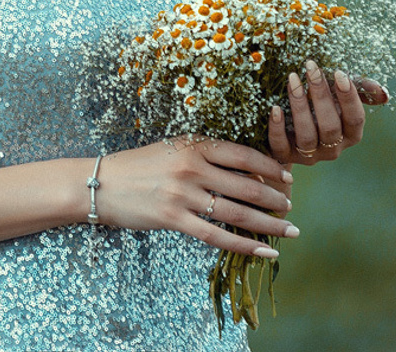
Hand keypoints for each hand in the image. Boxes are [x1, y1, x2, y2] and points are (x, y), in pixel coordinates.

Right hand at [96, 138, 296, 256]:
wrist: (104, 183)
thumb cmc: (143, 164)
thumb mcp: (176, 148)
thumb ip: (207, 156)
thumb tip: (247, 171)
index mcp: (196, 144)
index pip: (243, 154)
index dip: (269, 166)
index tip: (288, 175)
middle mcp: (193, 168)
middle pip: (245, 184)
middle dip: (274, 197)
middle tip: (292, 206)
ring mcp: (184, 195)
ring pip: (235, 212)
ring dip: (267, 224)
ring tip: (287, 230)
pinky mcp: (174, 220)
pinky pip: (216, 236)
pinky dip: (243, 245)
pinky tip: (263, 252)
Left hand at [267, 62, 389, 165]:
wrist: (294, 124)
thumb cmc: (323, 101)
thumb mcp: (341, 92)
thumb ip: (362, 89)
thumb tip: (384, 94)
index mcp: (350, 134)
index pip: (355, 119)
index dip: (349, 98)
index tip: (339, 72)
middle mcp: (333, 148)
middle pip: (330, 126)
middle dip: (321, 95)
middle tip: (311, 67)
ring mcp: (309, 155)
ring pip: (307, 136)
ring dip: (299, 106)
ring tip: (293, 79)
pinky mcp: (286, 156)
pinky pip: (281, 146)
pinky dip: (277, 128)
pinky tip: (275, 108)